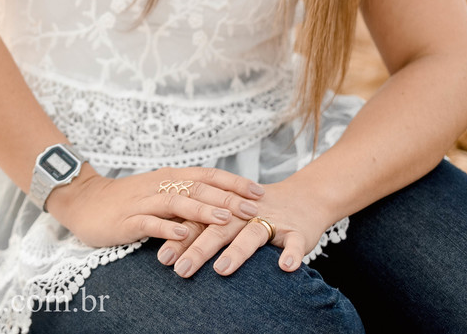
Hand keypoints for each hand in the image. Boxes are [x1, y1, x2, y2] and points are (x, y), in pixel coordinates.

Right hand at [50, 166, 265, 248]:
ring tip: (224, 219)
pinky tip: (183, 234)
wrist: (83, 202)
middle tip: (254, 209)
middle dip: (227, 198)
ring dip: (202, 211)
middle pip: (197, 188)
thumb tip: (222, 203)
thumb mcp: (158, 193)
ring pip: (176, 203)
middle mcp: (158, 186)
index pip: (206, 175)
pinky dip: (167, 228)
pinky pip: (149, 223)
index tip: (259, 191)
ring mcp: (142, 202)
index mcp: (168, 177)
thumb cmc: (126, 200)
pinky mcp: (127, 220)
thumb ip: (185, 196)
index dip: (233, 183)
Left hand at [157, 177, 335, 277]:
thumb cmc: (256, 211)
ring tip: (221, 269)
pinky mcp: (298, 231)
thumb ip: (201, 229)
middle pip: (218, 229)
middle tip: (181, 270)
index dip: (179, 239)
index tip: (162, 258)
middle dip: (198, 249)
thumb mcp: (227, 216)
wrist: (304, 196)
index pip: (198, 223)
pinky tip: (286, 267)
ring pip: (252, 235)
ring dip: (237, 252)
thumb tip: (165, 252)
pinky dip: (291, 253)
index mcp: (225, 210)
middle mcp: (245, 214)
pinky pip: (295, 242)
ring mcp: (272, 221)